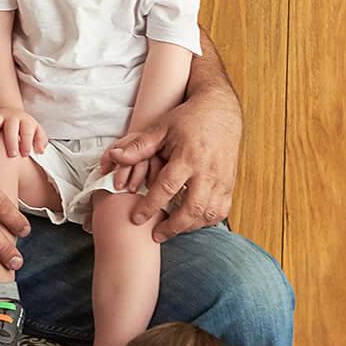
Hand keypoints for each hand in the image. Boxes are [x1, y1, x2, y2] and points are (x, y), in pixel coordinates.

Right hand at [0, 107, 47, 158]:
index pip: (27, 130)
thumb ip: (40, 140)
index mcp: (25, 120)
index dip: (28, 142)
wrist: (11, 115)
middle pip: (11, 127)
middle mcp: (10, 116)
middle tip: (12, 155)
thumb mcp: (36, 131)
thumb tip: (40, 150)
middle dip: (11, 141)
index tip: (25, 155)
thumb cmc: (24, 129)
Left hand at [104, 88, 240, 241]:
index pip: (166, 189)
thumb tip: (115, 157)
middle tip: (156, 235)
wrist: (219, 110)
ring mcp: (221, 179)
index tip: (136, 219)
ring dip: (190, 226)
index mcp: (187, 157)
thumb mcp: (160, 128)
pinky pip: (221, 210)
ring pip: (208, 214)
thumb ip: (139, 146)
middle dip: (172, 227)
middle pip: (191, 209)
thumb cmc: (187, 119)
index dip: (149, 207)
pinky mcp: (230, 183)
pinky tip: (193, 221)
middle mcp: (207, 171)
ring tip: (172, 229)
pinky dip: (207, 220)